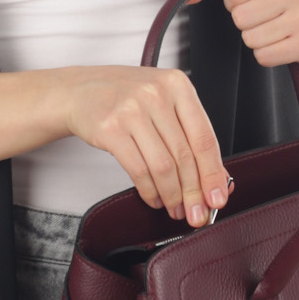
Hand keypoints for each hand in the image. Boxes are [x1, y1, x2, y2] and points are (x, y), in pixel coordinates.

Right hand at [63, 66, 233, 226]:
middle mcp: (156, 94)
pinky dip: (150, 191)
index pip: (204, 137)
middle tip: (198, 214)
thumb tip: (217, 179)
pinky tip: (155, 199)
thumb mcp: (164, 104)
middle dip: (194, 192)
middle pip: (184, 155)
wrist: (80, 91)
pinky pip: (138, 170)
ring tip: (176, 209)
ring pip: (163, 166)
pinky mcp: (110, 129)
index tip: (218, 198)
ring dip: (172, 195)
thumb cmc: (126, 98)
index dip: (213, 174)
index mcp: (178, 85)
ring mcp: (131, 110)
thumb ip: (190, 135)